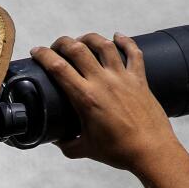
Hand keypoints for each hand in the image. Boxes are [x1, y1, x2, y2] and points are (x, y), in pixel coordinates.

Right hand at [29, 33, 181, 173]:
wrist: (152, 151)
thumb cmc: (118, 151)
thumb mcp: (85, 148)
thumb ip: (66, 144)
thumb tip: (55, 139)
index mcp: (85, 98)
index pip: (58, 67)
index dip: (43, 55)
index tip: (36, 51)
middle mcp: (103, 83)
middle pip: (78, 49)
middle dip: (63, 42)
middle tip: (57, 47)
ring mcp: (123, 78)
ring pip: (104, 45)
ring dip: (90, 38)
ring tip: (82, 40)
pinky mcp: (140, 80)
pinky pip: (134, 53)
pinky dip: (126, 41)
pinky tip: (118, 36)